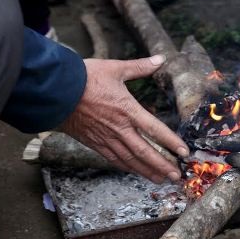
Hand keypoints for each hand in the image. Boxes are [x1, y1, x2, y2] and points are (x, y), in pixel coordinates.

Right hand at [59, 55, 188, 182]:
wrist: (54, 91)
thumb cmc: (85, 77)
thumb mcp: (115, 68)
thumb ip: (140, 67)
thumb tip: (160, 59)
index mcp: (127, 110)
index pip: (155, 129)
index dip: (171, 142)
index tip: (184, 152)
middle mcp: (119, 128)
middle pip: (145, 152)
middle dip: (162, 165)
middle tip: (177, 176)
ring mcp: (105, 138)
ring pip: (130, 160)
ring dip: (147, 170)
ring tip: (161, 179)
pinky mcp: (93, 143)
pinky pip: (113, 158)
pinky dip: (126, 167)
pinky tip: (134, 171)